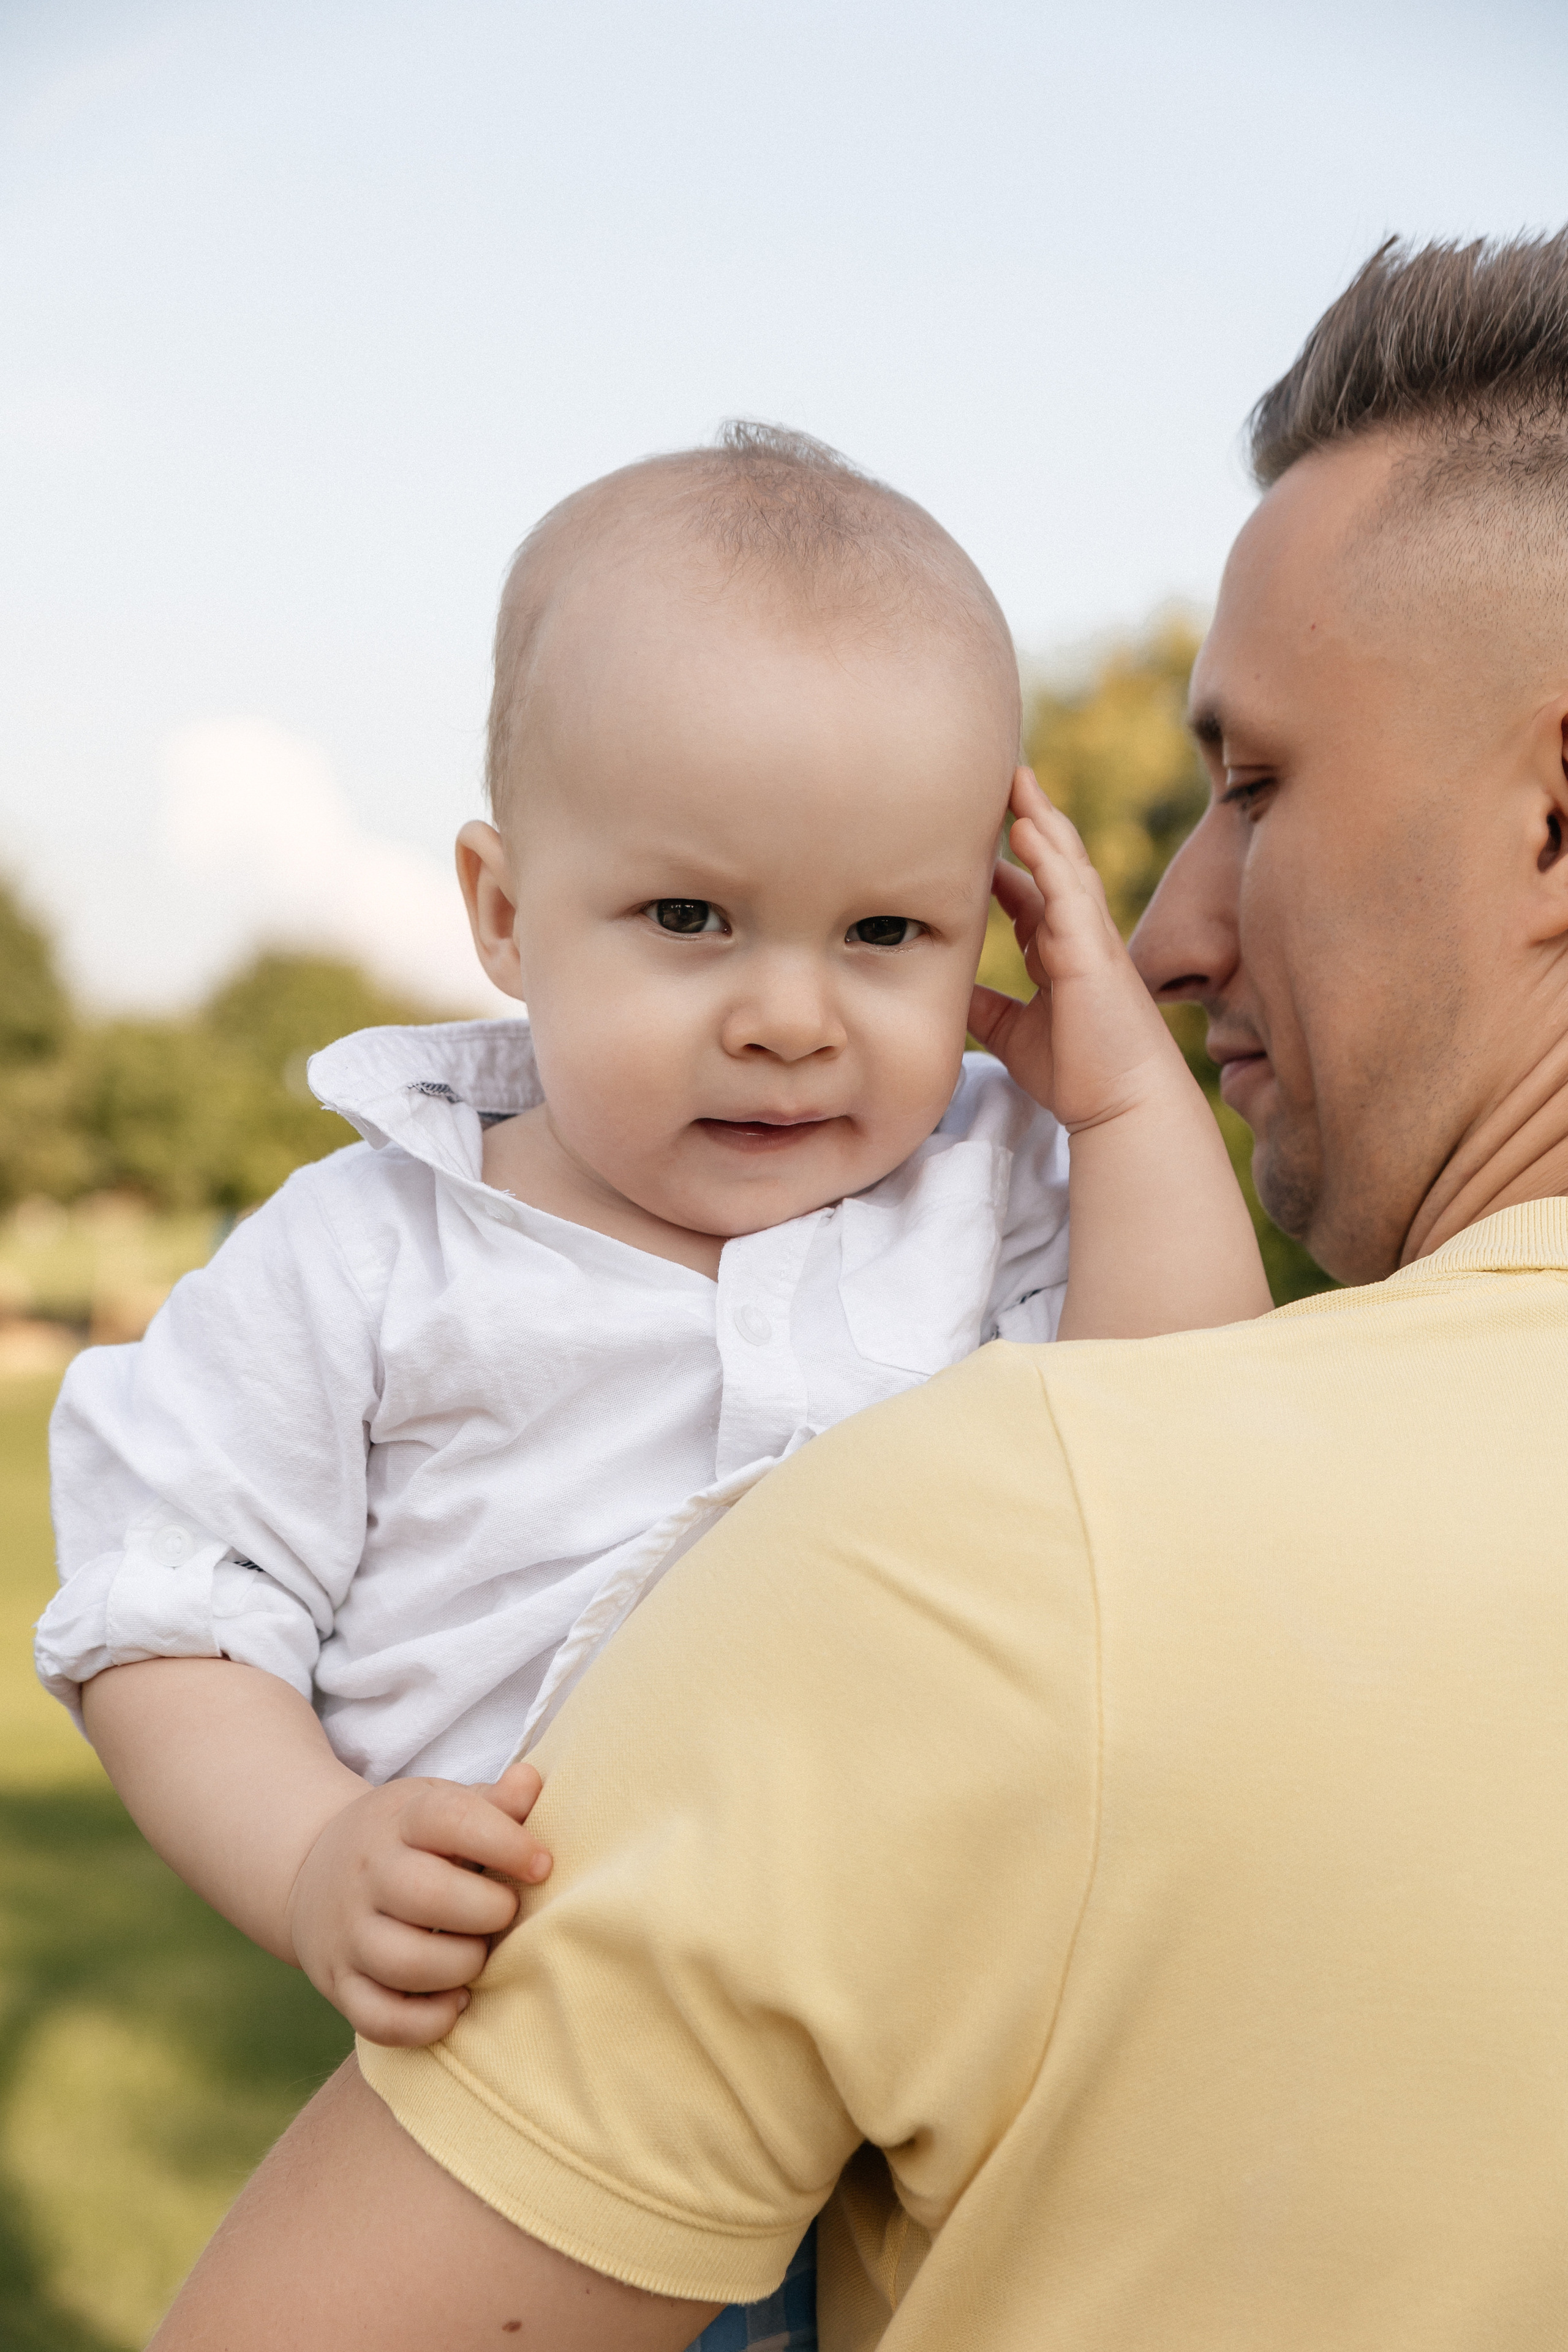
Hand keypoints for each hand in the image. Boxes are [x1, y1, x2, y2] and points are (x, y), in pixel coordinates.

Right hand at [285, 1760, 551, 2046]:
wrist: (315, 1872)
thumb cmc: (407, 1840)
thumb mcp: (439, 1805)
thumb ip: (493, 1801)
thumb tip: (529, 1782)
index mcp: (400, 1820)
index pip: (451, 1820)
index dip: (506, 1842)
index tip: (541, 1865)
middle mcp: (368, 1874)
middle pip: (429, 1895)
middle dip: (487, 1910)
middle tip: (504, 1912)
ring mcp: (348, 1932)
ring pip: (405, 1962)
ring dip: (460, 1966)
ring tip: (479, 1954)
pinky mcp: (339, 1984)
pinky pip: (380, 2020)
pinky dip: (426, 2022)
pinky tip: (456, 2001)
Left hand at [968, 766, 1186, 1132]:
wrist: (1121, 1107)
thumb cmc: (1077, 1073)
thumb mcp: (1012, 1033)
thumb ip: (983, 1006)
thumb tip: (946, 987)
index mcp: (1060, 953)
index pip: (1031, 892)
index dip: (1008, 859)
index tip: (977, 830)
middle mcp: (1078, 938)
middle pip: (1055, 864)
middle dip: (1033, 819)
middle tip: (1005, 778)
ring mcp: (1090, 941)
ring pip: (1066, 866)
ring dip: (1042, 820)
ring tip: (1016, 780)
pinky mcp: (1095, 953)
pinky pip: (1070, 893)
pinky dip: (1048, 858)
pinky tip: (1027, 826)